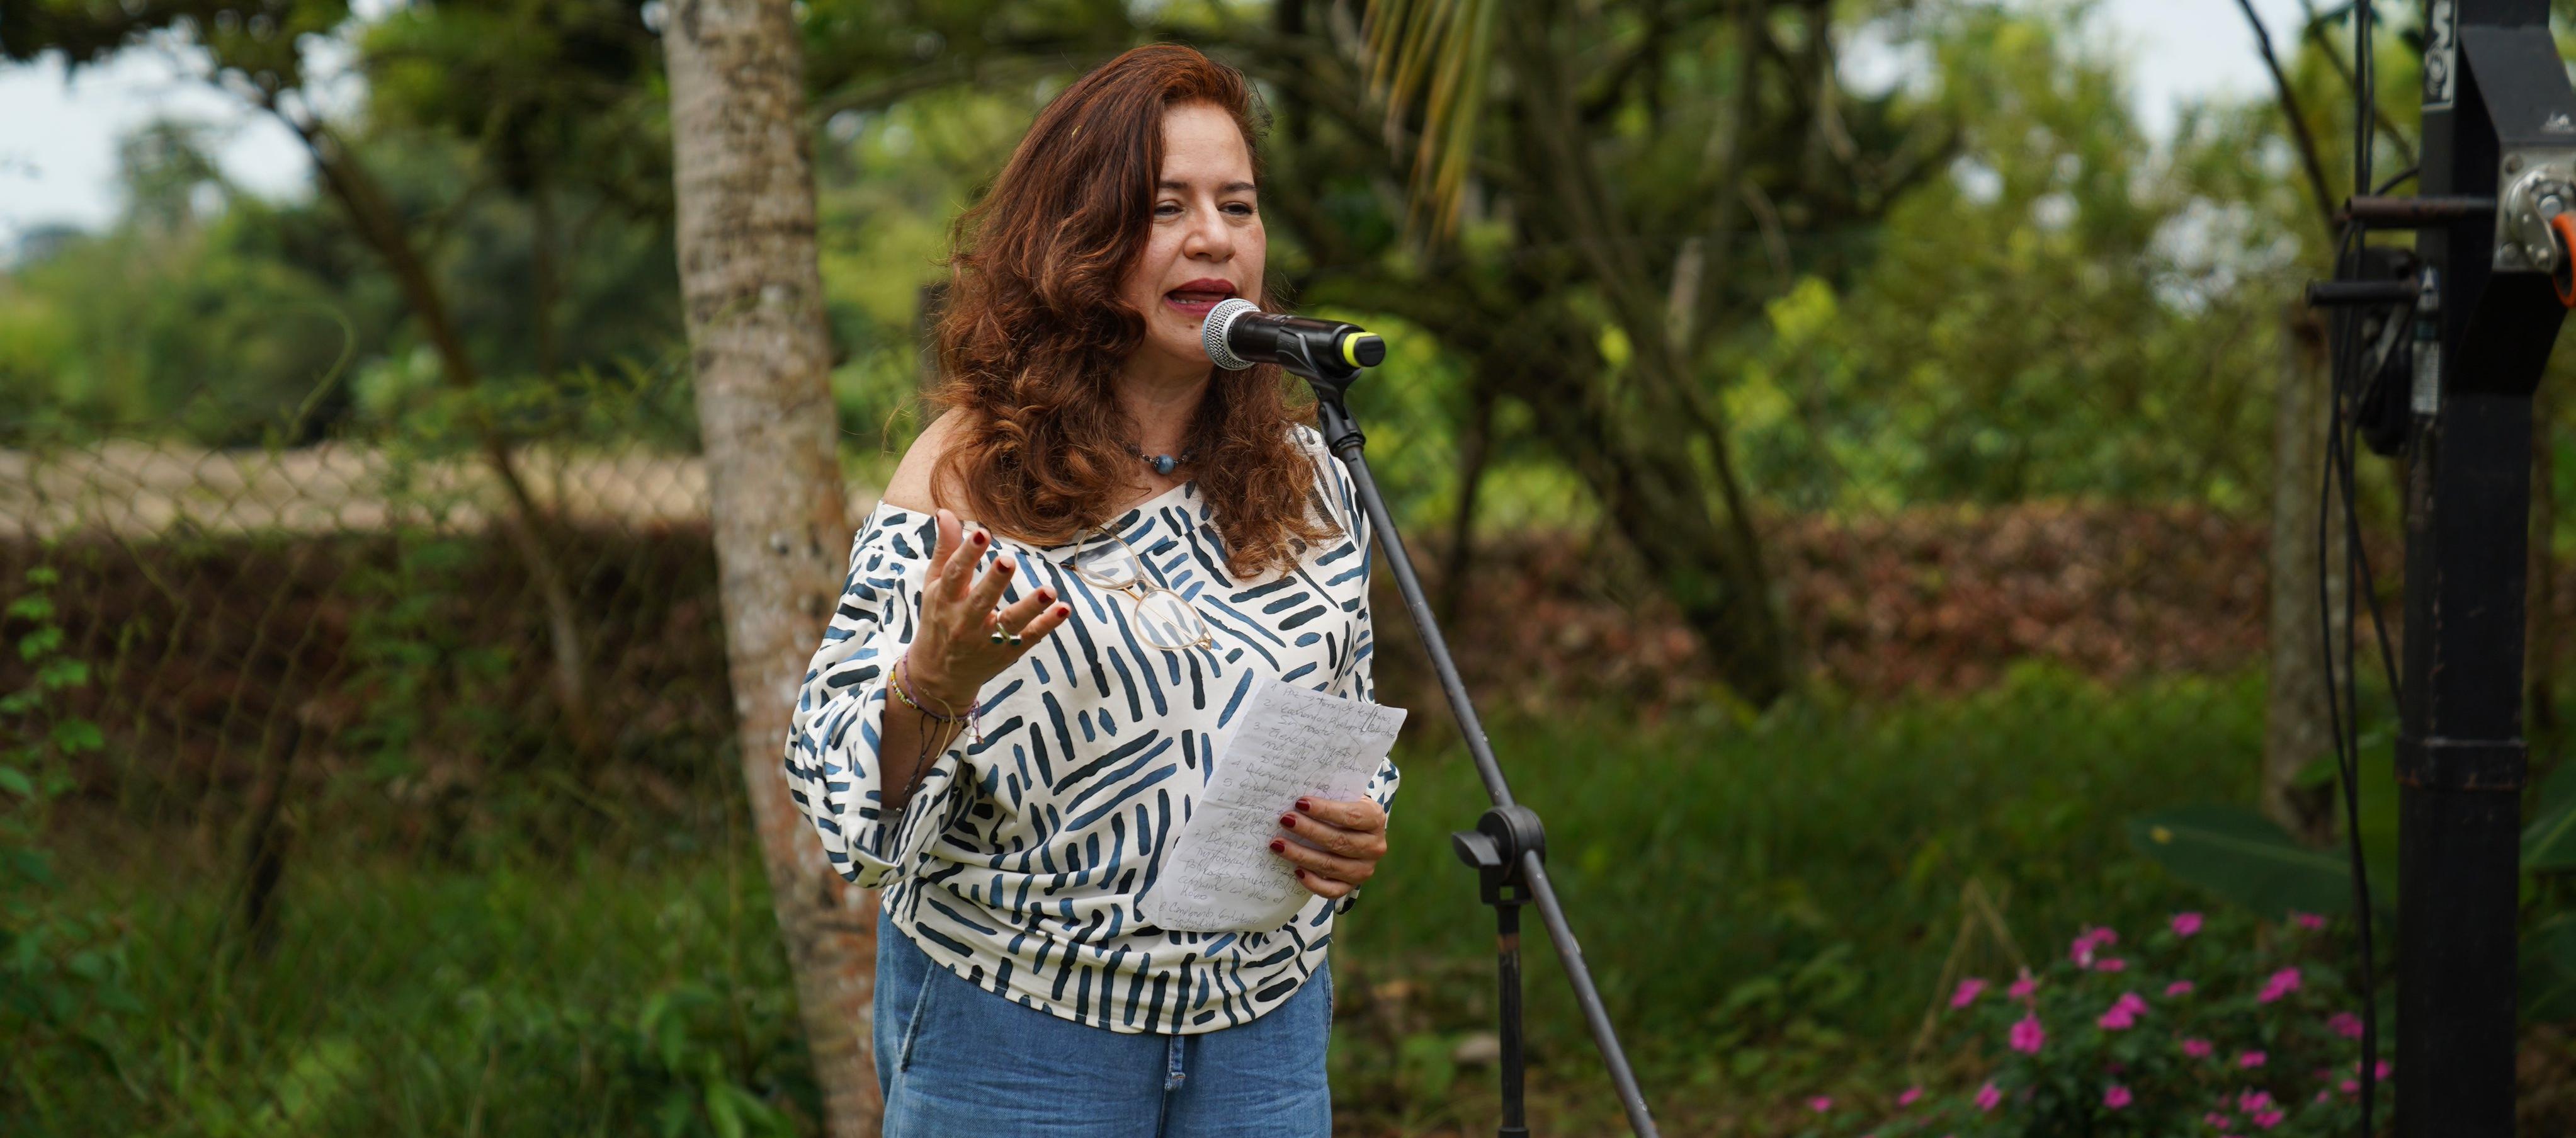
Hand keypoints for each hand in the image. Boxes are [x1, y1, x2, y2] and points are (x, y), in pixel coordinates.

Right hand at [905, 507, 1072, 706]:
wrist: (939, 674)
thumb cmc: (938, 618)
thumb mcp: (935, 585)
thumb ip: (946, 549)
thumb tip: (946, 512)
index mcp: (945, 600)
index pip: (955, 574)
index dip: (968, 553)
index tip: (982, 533)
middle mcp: (964, 622)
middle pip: (981, 601)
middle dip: (995, 582)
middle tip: (1008, 560)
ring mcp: (987, 640)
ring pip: (1010, 624)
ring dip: (1030, 608)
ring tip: (1049, 591)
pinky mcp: (1008, 652)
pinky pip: (1029, 638)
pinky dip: (1047, 625)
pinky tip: (1064, 609)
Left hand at [1267, 795, 1387, 900]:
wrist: (1359, 833)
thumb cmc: (1345, 810)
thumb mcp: (1345, 799)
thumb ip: (1329, 797)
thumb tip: (1296, 797)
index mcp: (1375, 819)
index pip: (1351, 816)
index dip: (1325, 810)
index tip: (1299, 802)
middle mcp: (1375, 847)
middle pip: (1339, 841)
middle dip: (1308, 831)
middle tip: (1284, 820)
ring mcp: (1365, 870)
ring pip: (1331, 866)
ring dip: (1301, 855)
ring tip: (1278, 844)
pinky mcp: (1352, 886)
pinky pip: (1332, 890)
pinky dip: (1313, 882)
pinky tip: (1295, 870)